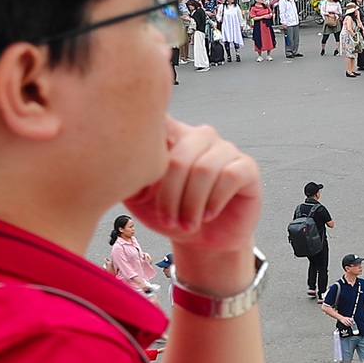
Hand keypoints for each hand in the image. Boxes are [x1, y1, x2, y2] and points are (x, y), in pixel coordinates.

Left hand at [124, 118, 260, 283]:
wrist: (202, 241)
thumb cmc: (170, 214)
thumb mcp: (138, 198)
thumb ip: (126, 174)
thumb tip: (116, 160)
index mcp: (171, 136)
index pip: (160, 122)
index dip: (150, 135)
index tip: (141, 161)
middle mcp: (199, 136)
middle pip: (178, 157)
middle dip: (169, 195)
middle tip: (167, 220)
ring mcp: (225, 150)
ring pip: (204, 169)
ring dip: (191, 204)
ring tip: (186, 224)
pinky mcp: (247, 167)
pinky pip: (230, 176)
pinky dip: (214, 200)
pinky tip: (208, 214)